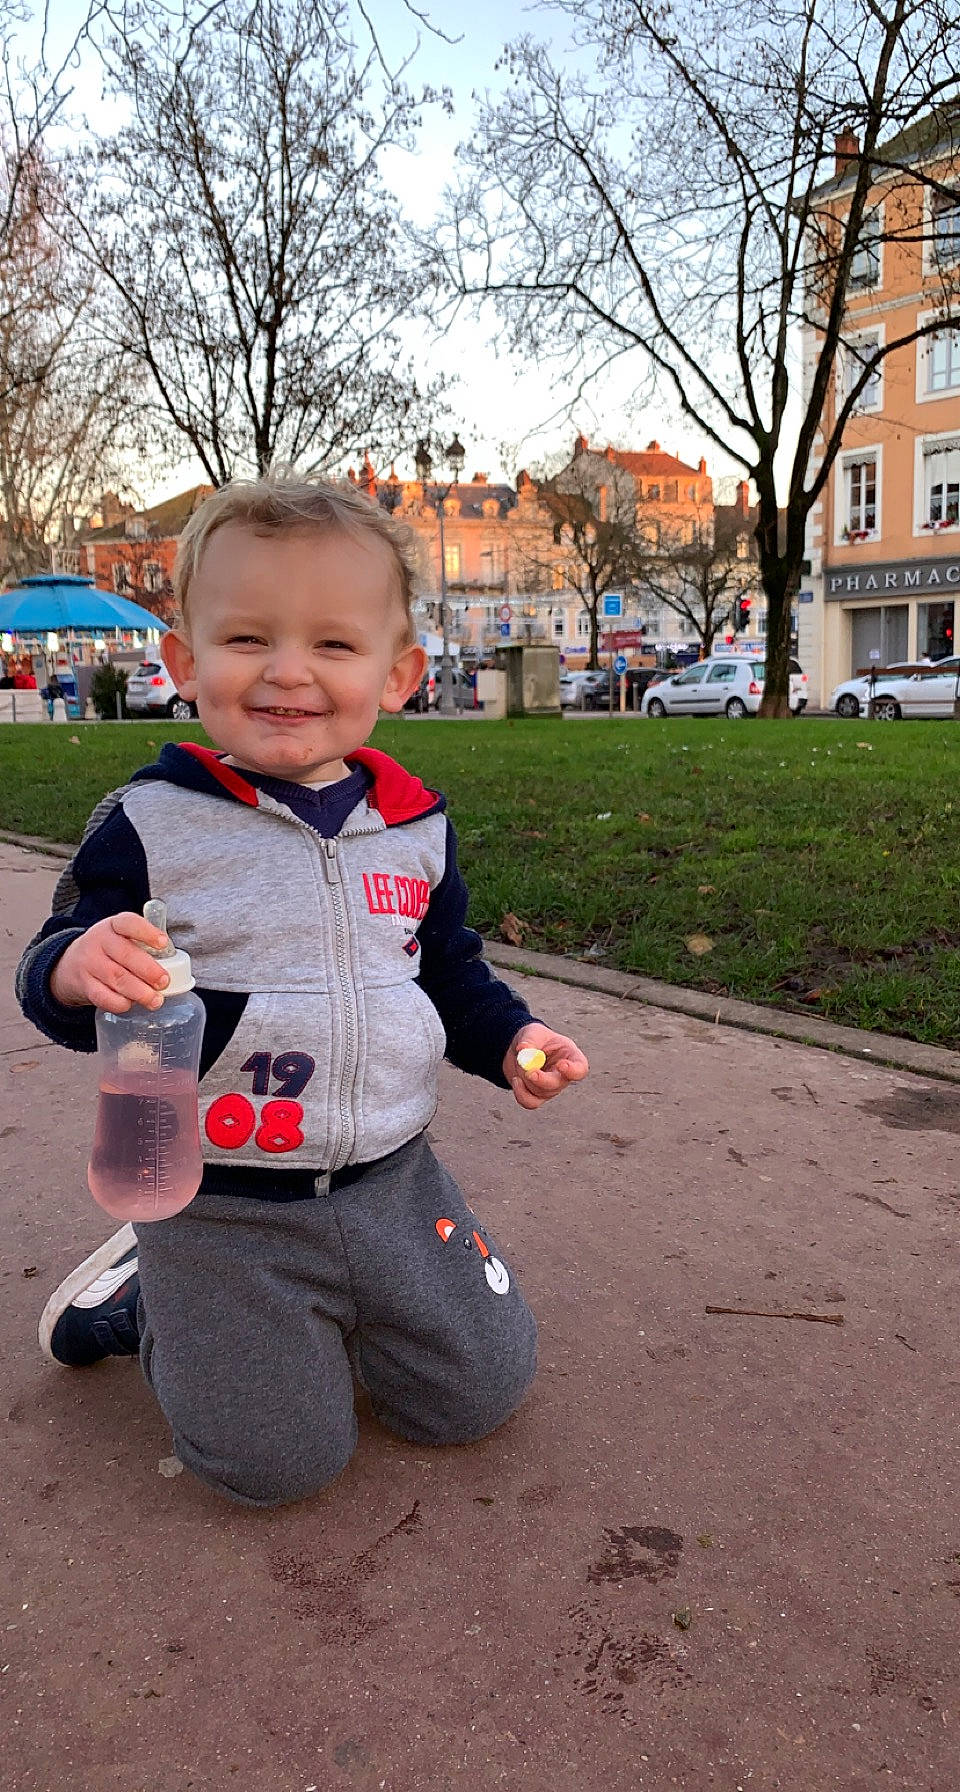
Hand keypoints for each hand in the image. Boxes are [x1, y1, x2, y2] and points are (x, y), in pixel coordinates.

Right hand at [50, 912, 170, 1012]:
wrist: (69, 964)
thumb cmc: (108, 951)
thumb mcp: (120, 938)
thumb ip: (143, 946)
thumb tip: (175, 967)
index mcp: (113, 926)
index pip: (129, 923)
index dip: (147, 932)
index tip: (163, 943)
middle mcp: (99, 942)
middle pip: (125, 954)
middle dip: (148, 970)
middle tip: (164, 981)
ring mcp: (89, 963)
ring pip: (116, 978)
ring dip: (139, 991)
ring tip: (156, 1000)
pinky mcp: (84, 985)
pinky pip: (103, 997)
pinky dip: (120, 1003)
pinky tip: (131, 1004)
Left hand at [503, 1022, 589, 1110]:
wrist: (520, 1050)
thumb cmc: (534, 1038)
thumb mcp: (532, 1032)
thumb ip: (530, 1040)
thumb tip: (523, 1049)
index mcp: (571, 1056)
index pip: (580, 1068)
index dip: (573, 1071)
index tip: (561, 1065)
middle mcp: (564, 1075)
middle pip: (559, 1084)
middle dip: (543, 1080)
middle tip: (530, 1072)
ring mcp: (552, 1088)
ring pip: (541, 1092)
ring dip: (526, 1077)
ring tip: (519, 1061)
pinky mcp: (537, 1096)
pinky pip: (531, 1102)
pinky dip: (520, 1093)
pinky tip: (516, 1079)